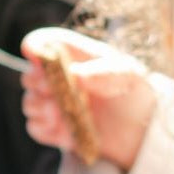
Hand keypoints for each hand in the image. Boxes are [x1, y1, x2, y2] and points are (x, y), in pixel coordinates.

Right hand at [20, 27, 156, 171]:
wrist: (144, 128)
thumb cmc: (136, 91)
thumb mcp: (128, 75)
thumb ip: (104, 72)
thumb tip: (76, 75)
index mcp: (75, 56)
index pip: (45, 43)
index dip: (35, 46)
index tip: (32, 52)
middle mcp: (60, 78)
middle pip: (30, 75)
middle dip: (36, 83)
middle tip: (51, 90)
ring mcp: (56, 104)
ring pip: (30, 103)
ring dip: (39, 109)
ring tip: (59, 115)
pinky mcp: (56, 129)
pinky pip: (35, 128)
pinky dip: (44, 129)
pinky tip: (62, 131)